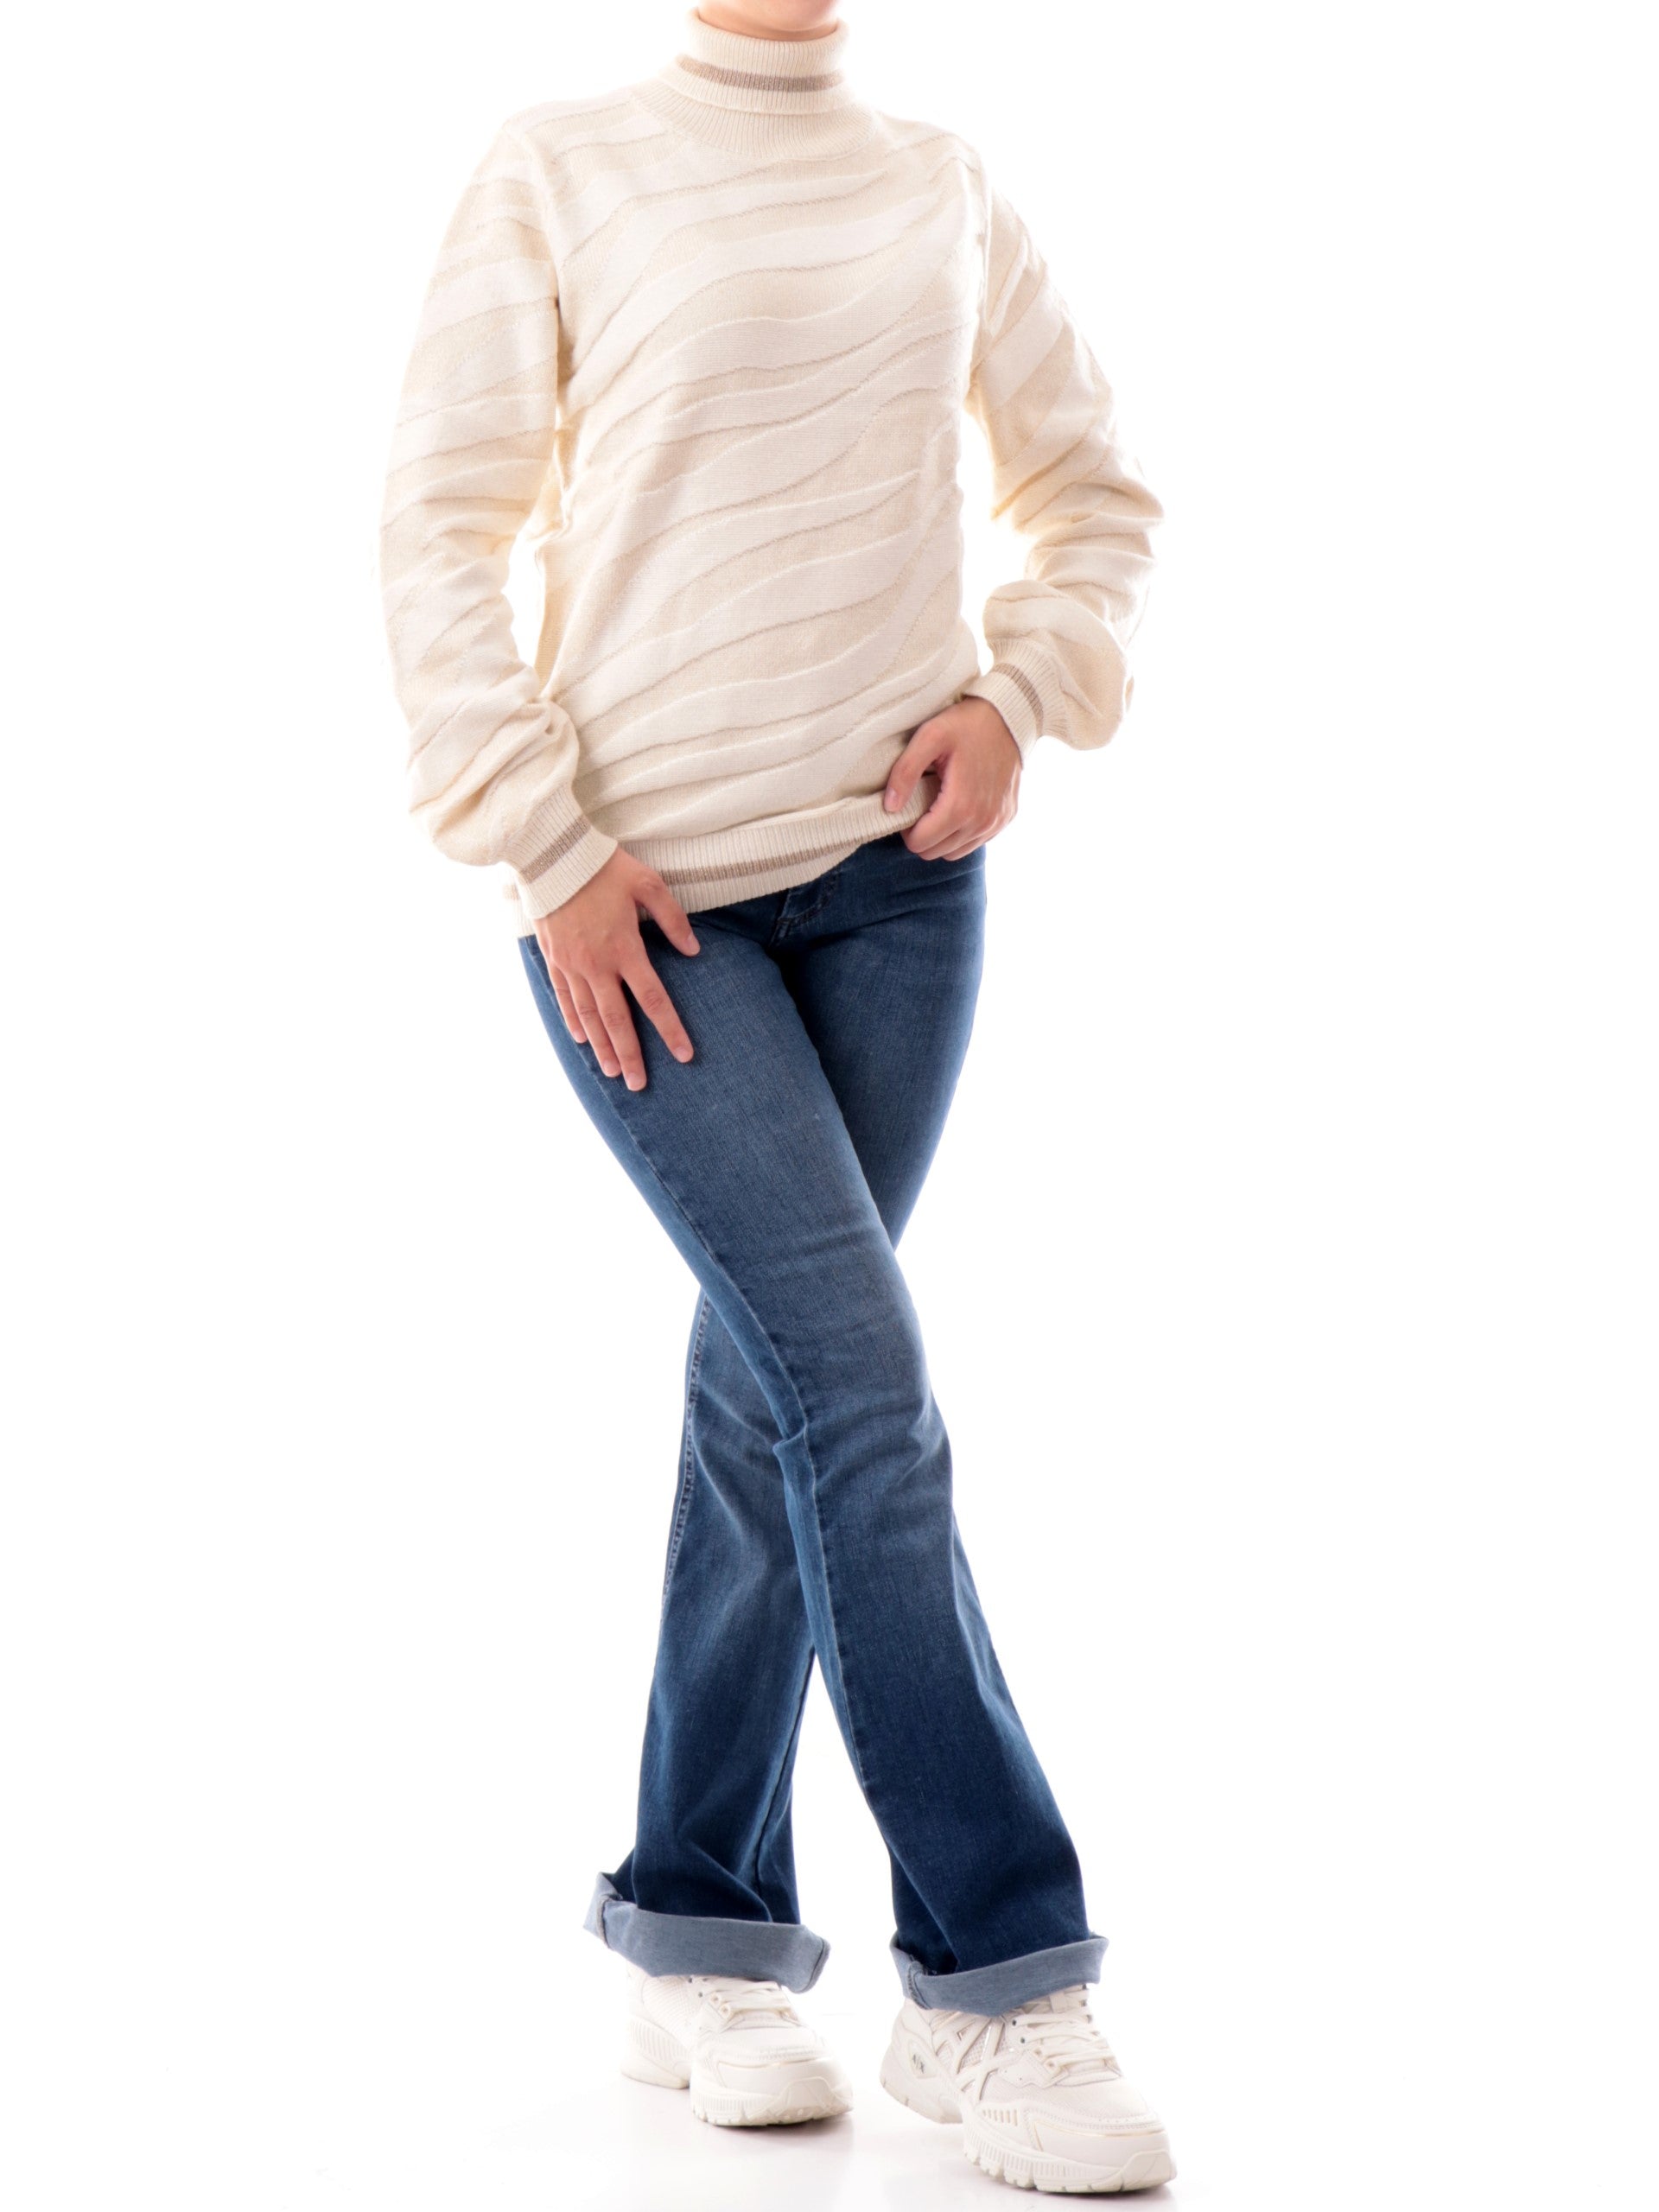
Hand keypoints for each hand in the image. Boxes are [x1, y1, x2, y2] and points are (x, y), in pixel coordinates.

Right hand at [533, 848, 699, 1089]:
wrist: (552, 854)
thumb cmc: (604, 866)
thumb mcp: (648, 884)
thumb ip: (673, 919)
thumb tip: (694, 950)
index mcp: (625, 948)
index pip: (653, 999)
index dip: (670, 1029)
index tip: (684, 1055)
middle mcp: (597, 964)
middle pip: (617, 1020)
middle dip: (630, 1055)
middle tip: (638, 1085)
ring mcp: (572, 964)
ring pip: (589, 1017)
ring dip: (602, 1048)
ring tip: (612, 1073)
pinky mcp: (553, 959)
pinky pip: (564, 999)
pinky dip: (574, 1022)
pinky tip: (584, 1041)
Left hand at [882, 697, 1021, 859]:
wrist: (1007, 716)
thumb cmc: (966, 724)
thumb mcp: (929, 737)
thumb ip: (905, 772)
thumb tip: (890, 807)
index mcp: (961, 806)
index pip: (920, 844)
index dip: (906, 828)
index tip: (908, 804)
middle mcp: (982, 821)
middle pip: (935, 852)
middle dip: (922, 834)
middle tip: (921, 803)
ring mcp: (997, 822)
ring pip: (955, 852)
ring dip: (942, 836)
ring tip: (939, 805)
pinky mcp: (1006, 818)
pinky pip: (975, 841)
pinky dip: (962, 832)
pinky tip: (959, 805)